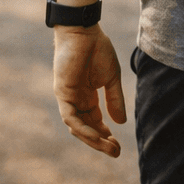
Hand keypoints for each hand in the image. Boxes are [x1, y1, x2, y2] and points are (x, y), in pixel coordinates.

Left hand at [53, 25, 125, 157]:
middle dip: (100, 142)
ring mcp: (68, 97)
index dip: (105, 134)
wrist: (83, 30)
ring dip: (92, 139)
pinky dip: (82, 128)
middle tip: (116, 152)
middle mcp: (76, 99)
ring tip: (109, 148)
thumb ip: (115, 99)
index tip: (118, 145)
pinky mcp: (62, 92)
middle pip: (86, 127)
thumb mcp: (111, 78)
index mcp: (87, 95)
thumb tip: (121, 123)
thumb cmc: (97, 49)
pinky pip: (70, 116)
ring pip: (77, 126)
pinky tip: (95, 135)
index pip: (94, 121)